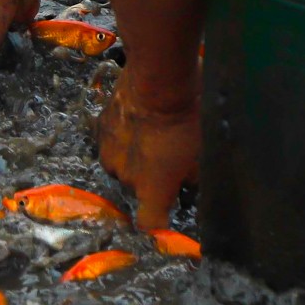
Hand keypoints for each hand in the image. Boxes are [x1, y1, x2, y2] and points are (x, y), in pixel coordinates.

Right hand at [97, 74, 199, 228]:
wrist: (157, 80)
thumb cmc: (187, 120)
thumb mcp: (203, 151)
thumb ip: (195, 176)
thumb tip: (190, 182)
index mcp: (151, 189)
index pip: (149, 223)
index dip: (159, 224)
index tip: (168, 214)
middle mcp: (125, 178)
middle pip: (139, 188)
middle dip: (152, 178)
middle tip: (170, 157)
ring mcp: (108, 152)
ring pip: (124, 164)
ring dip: (136, 156)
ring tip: (153, 133)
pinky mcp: (100, 128)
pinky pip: (114, 141)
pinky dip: (125, 136)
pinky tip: (139, 118)